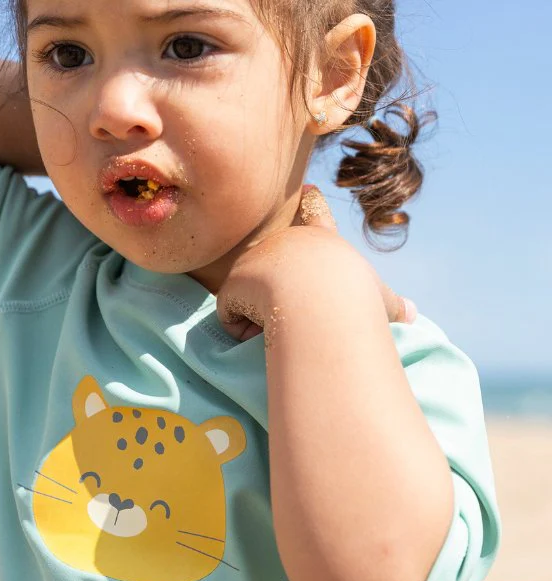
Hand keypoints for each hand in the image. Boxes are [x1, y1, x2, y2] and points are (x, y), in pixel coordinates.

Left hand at [217, 184, 417, 342]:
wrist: (321, 302)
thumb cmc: (356, 301)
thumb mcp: (380, 299)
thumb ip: (392, 305)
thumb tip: (412, 315)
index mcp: (322, 242)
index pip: (318, 218)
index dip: (315, 204)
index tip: (309, 187)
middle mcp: (285, 241)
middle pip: (276, 276)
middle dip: (284, 301)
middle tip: (307, 314)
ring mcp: (255, 258)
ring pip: (253, 302)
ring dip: (268, 321)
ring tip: (292, 321)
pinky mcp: (233, 281)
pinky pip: (231, 317)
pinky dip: (244, 330)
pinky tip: (267, 326)